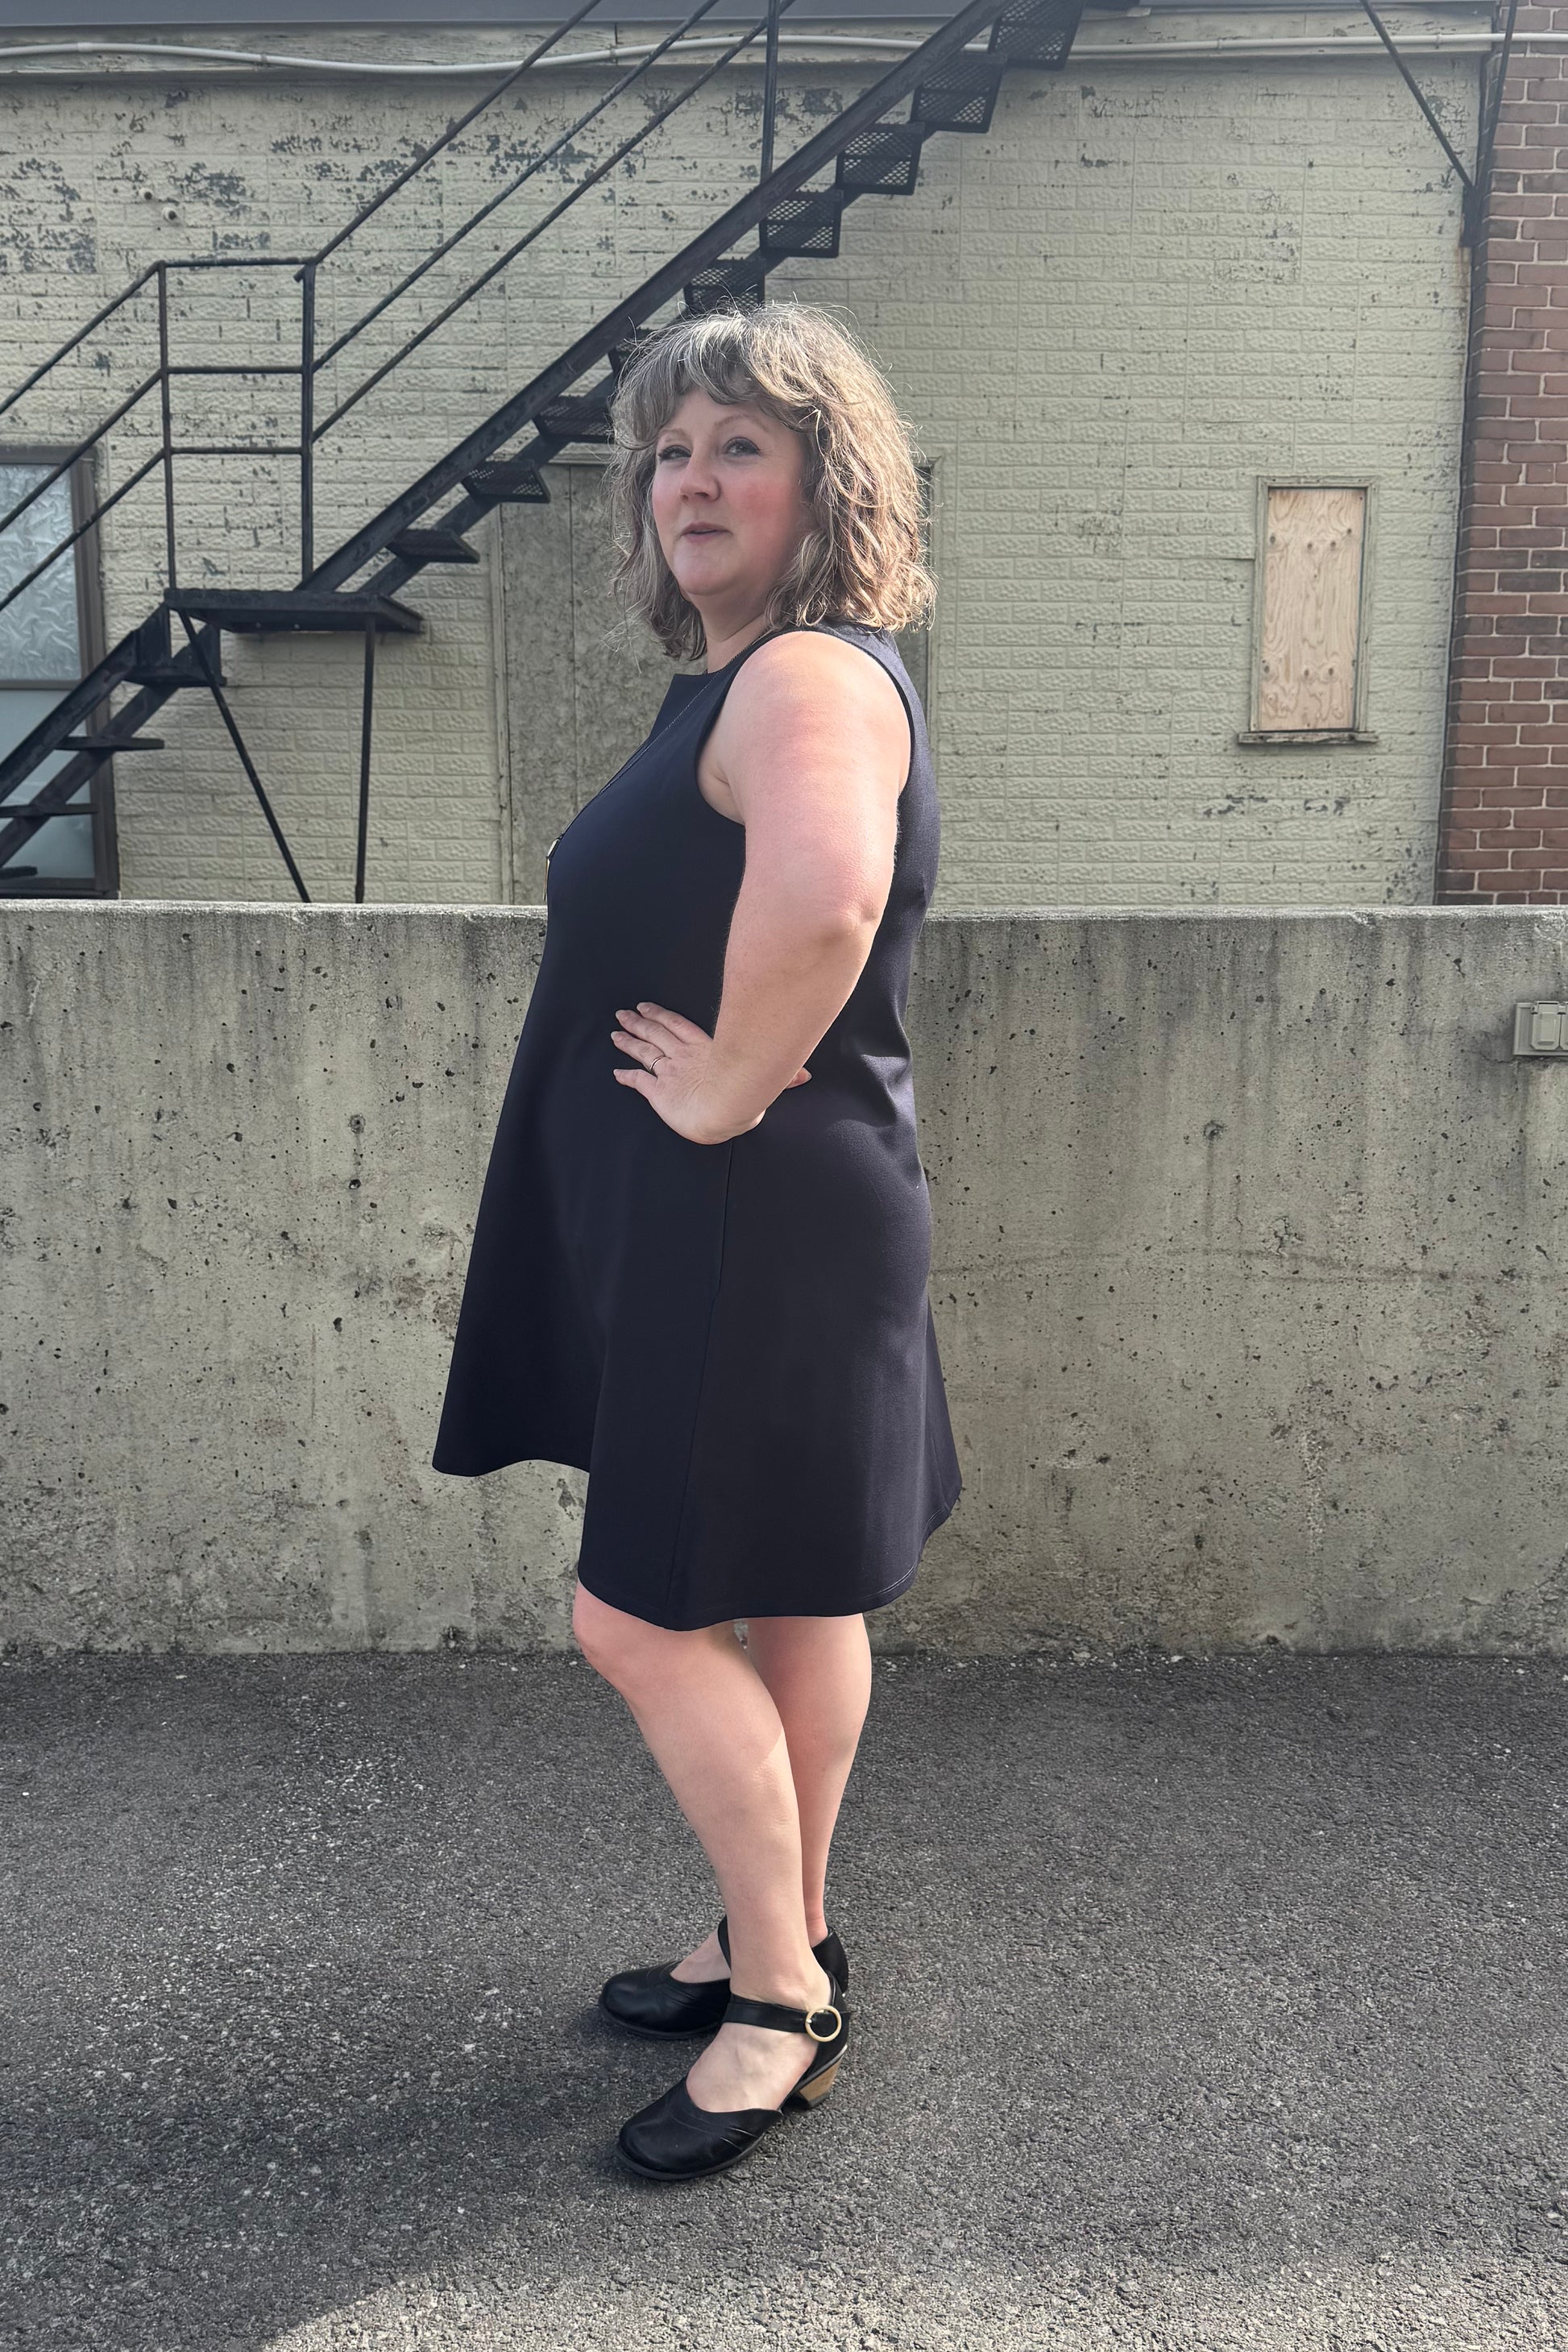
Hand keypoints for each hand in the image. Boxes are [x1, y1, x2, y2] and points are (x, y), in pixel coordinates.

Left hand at [611, 1001, 810, 1144]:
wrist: (722, 1109)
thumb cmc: (743, 1092)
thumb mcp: (765, 1080)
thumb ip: (783, 1076)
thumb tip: (806, 1076)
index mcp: (703, 1048)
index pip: (677, 1025)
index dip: (660, 1015)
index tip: (645, 1006)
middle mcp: (682, 1055)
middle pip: (654, 1032)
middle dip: (637, 1022)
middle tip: (621, 1013)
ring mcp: (667, 1071)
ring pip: (643, 1051)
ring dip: (628, 1041)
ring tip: (614, 1032)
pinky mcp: (656, 1091)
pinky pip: (637, 1081)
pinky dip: (625, 1076)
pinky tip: (616, 1072)